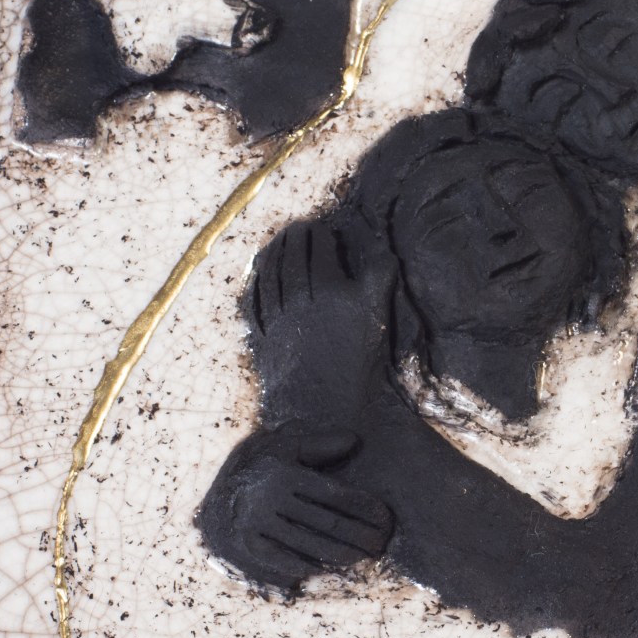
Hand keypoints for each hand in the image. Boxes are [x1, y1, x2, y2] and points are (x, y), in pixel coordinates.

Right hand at [197, 423, 393, 592]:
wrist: (214, 495)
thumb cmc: (259, 468)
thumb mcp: (284, 447)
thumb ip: (319, 444)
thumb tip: (353, 440)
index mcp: (284, 473)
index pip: (336, 495)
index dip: (365, 508)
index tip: (385, 518)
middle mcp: (271, 499)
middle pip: (329, 524)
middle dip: (361, 536)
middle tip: (381, 543)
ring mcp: (258, 525)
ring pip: (312, 546)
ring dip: (344, 555)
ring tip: (364, 557)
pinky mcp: (249, 545)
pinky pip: (288, 561)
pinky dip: (313, 566)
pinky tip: (332, 568)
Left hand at [245, 216, 393, 421]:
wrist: (324, 412)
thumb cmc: (358, 366)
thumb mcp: (378, 319)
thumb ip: (379, 280)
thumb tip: (384, 252)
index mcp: (327, 290)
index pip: (320, 250)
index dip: (320, 235)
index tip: (320, 225)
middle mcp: (298, 299)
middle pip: (291, 258)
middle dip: (294, 239)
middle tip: (297, 227)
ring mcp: (277, 319)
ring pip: (269, 276)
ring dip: (271, 254)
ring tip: (276, 242)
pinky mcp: (263, 339)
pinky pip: (253, 303)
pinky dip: (253, 285)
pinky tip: (255, 276)